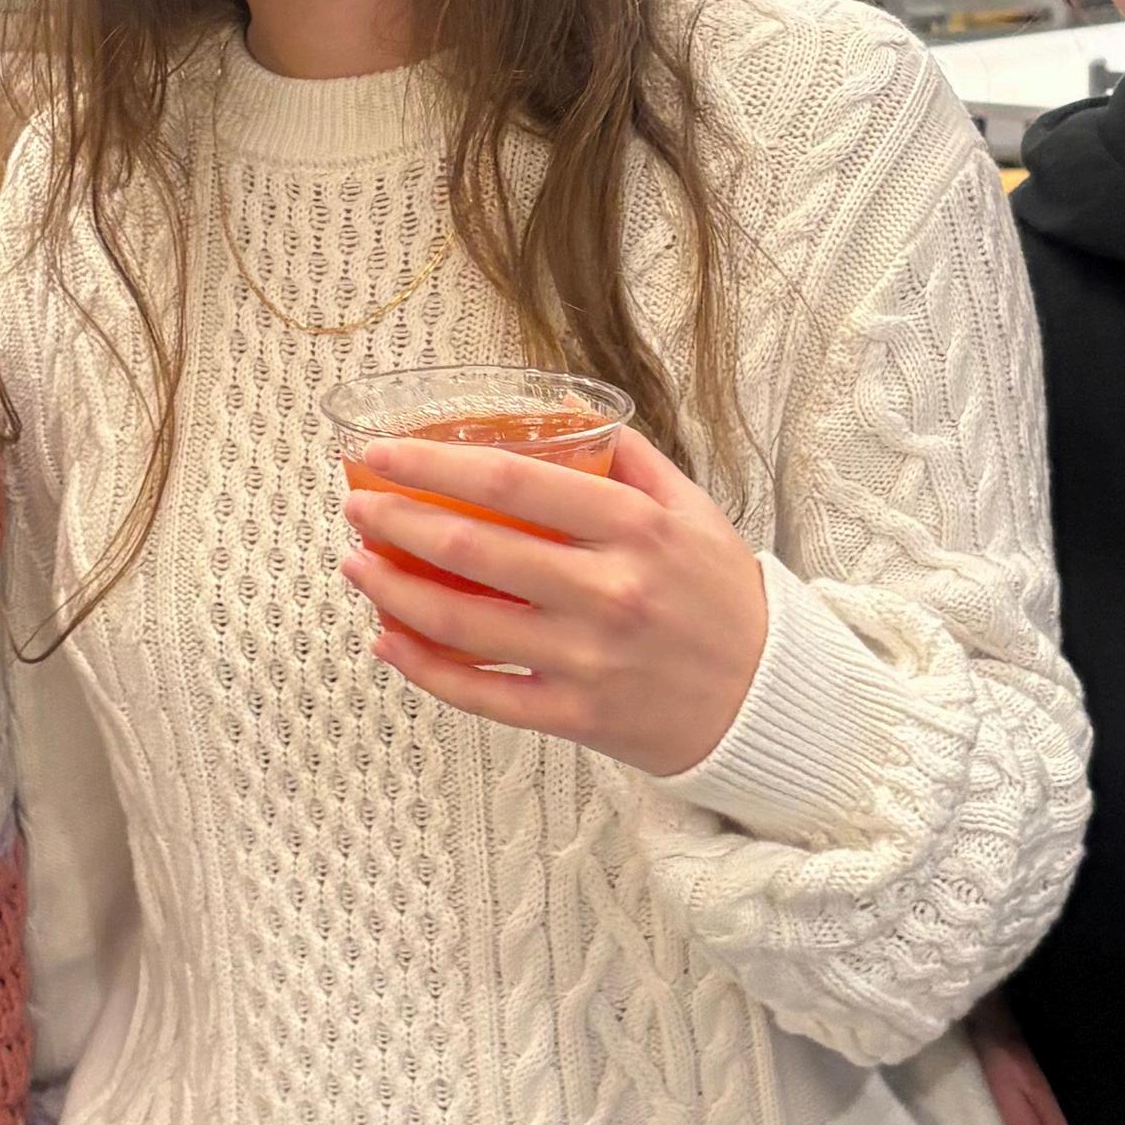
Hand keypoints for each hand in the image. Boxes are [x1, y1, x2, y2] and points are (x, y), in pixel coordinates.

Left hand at [339, 427, 767, 779]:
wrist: (768, 703)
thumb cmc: (722, 599)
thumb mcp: (692, 511)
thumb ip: (628, 459)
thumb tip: (558, 407)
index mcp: (635, 529)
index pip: (513, 481)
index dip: (434, 462)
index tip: (383, 451)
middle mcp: (608, 591)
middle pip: (473, 548)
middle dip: (396, 521)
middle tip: (357, 506)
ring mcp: (588, 659)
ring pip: (463, 624)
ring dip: (392, 591)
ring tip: (356, 564)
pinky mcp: (575, 716)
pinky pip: (479, 694)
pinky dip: (422, 668)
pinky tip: (387, 639)